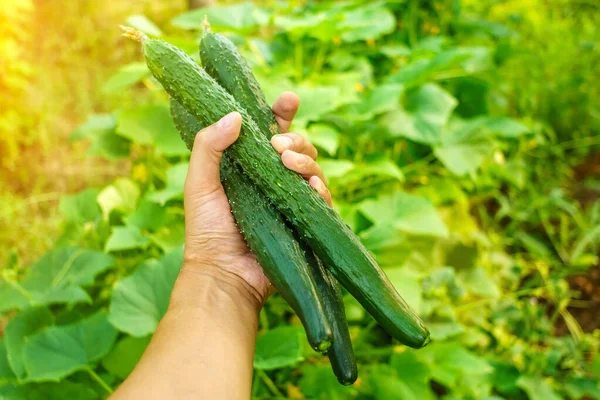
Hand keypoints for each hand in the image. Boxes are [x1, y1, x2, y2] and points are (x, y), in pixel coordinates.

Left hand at [179, 91, 331, 307]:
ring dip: (307, 160)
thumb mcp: (199, 183)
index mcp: (249, 167)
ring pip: (313, 169)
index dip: (281, 114)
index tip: (288, 100)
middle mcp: (273, 181)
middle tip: (278, 147)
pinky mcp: (304, 222)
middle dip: (295, 139)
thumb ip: (209, 147)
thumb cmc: (206, 230)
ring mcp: (290, 201)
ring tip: (289, 164)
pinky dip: (321, 188)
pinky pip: (322, 200)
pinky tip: (313, 186)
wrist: (223, 274)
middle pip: (297, 148)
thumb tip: (235, 114)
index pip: (270, 132)